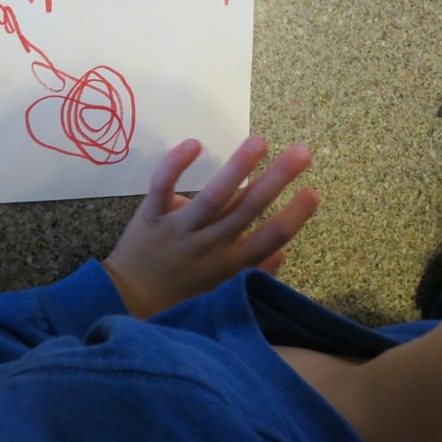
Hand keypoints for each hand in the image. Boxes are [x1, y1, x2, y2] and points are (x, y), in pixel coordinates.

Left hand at [103, 136, 318, 318]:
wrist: (128, 300)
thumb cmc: (180, 296)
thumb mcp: (222, 292)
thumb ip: (253, 273)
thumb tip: (283, 252)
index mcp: (230, 264)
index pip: (270, 238)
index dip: (294, 215)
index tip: (313, 191)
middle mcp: (209, 245)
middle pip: (249, 208)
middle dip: (279, 178)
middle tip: (303, 151)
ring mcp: (180, 229)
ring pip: (214, 196)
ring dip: (238, 167)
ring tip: (259, 141)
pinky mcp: (152, 215)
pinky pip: (163, 186)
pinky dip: (176, 164)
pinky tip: (195, 143)